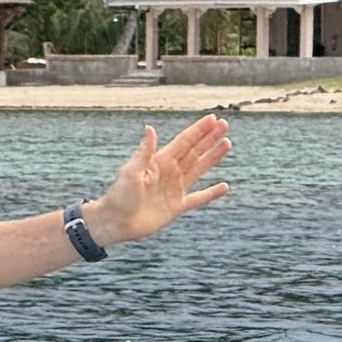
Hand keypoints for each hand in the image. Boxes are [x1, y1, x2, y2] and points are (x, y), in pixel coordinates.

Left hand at [88, 115, 230, 244]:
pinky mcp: (176, 207)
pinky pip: (198, 198)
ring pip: (199, 169)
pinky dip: (211, 193)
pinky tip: (224, 187)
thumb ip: (144, 152)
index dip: (198, 130)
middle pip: (194, 151)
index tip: (212, 118)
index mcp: (159, 162)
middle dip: (209, 138)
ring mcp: (174, 189)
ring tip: (227, 144)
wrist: (115, 222)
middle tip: (224, 124)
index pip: (184, 142)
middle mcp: (169, 172)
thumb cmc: (119, 196)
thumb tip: (150, 128)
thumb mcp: (131, 172)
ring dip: (213, 157)